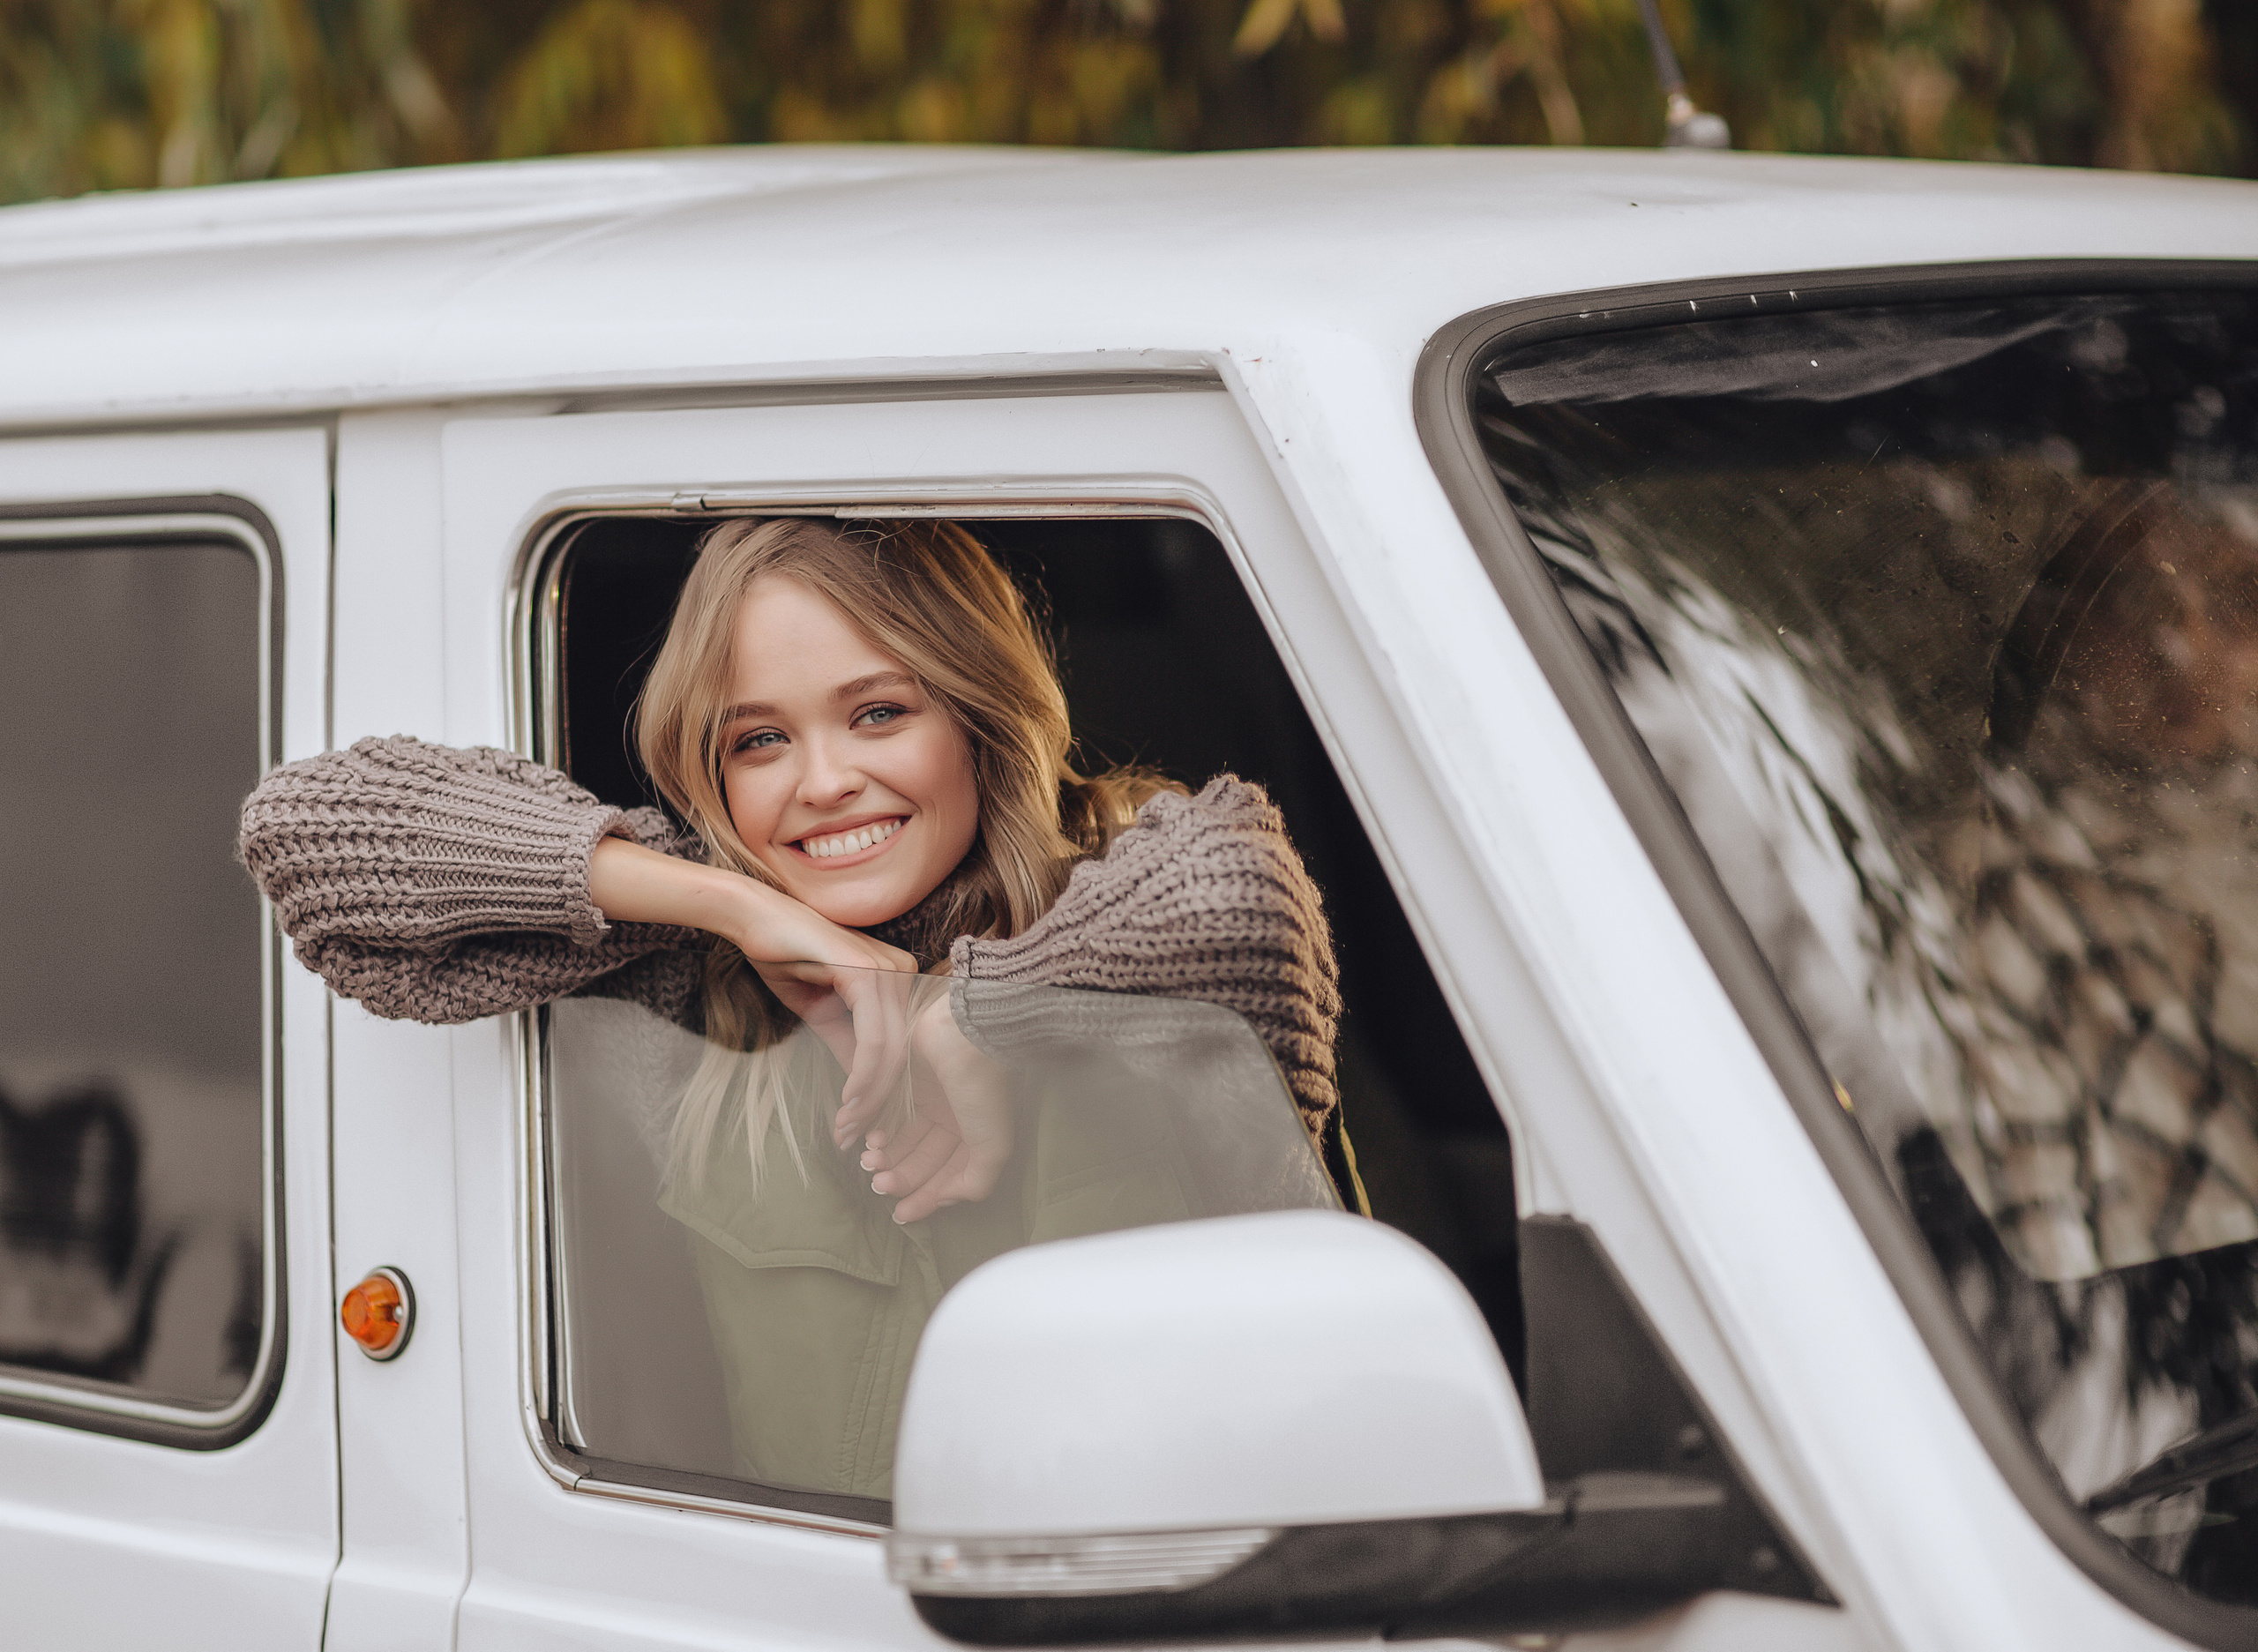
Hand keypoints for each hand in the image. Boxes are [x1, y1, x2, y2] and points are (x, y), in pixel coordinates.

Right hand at [586, 839, 920, 1128]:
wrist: (755, 919)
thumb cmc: (787, 958)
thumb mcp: (824, 1013)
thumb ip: (850, 1047)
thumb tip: (865, 1092)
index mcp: (898, 978)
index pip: (903, 1046)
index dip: (886, 1092)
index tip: (864, 1127)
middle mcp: (903, 972)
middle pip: (903, 1054)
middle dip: (880, 1103)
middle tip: (855, 1139)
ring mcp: (890, 970)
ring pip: (892, 1053)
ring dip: (869, 1098)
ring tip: (847, 1128)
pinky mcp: (870, 973)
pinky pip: (875, 1039)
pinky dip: (863, 1077)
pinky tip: (847, 1103)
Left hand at [858, 991, 1012, 1223]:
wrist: (968, 1032)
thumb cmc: (983, 1091)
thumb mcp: (992, 1145)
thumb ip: (976, 1181)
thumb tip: (948, 1198)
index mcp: (979, 1138)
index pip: (950, 1177)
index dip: (926, 1199)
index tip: (900, 1215)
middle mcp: (958, 1121)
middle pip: (925, 1160)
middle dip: (901, 1177)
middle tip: (877, 1185)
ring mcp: (935, 1099)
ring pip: (907, 1138)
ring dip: (887, 1156)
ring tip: (870, 1162)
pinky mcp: (912, 1078)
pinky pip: (893, 1111)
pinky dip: (881, 1129)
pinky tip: (871, 1139)